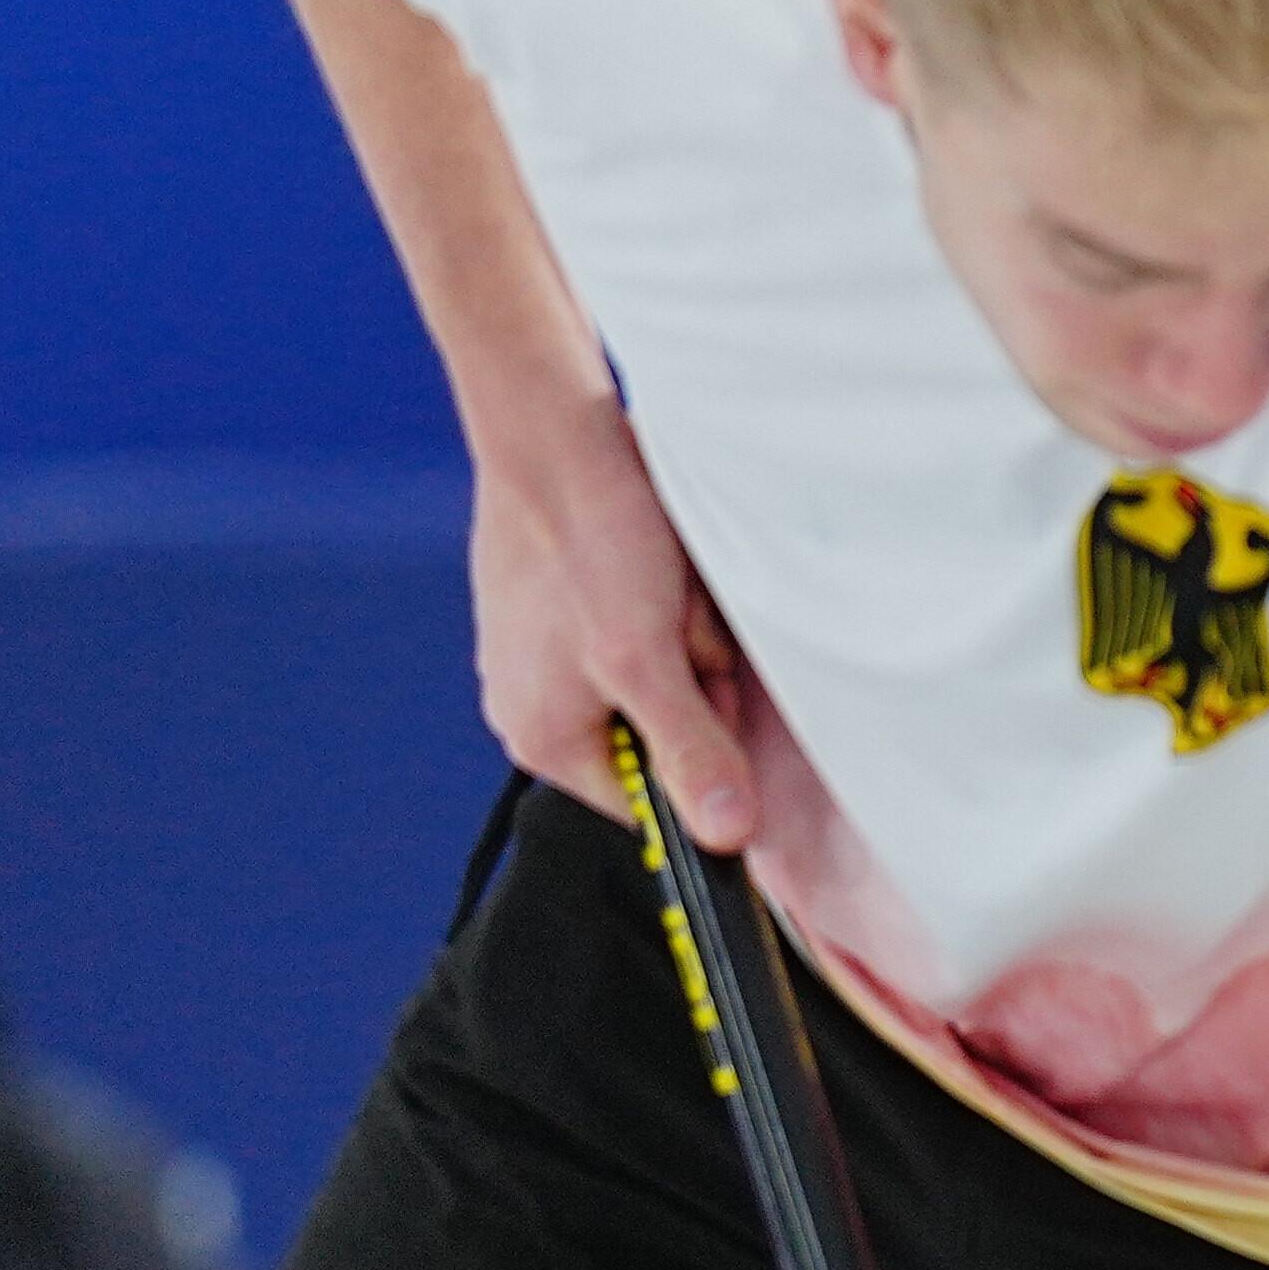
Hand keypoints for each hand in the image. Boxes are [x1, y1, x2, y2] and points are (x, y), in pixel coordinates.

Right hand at [472, 408, 782, 846]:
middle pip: (665, 734)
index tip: (700, 689)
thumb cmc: (585, 538)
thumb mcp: (647, 659)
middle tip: (676, 621)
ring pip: (666, 675)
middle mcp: (542, 706)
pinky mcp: (574, 608)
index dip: (699, 755)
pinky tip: (655, 564)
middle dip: (691, 679)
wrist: (553, 433)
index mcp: (547, 740)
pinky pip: (652, 628)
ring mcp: (554, 655)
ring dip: (685, 635)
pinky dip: (668, 600)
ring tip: (662, 583)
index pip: (650, 805)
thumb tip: (726, 836)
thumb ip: (690, 751)